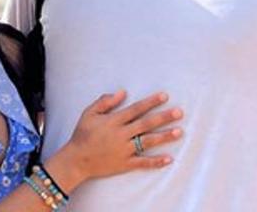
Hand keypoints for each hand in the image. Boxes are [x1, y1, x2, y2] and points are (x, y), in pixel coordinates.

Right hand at [57, 90, 182, 182]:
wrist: (76, 160)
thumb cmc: (82, 134)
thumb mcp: (89, 113)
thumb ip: (105, 102)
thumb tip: (122, 92)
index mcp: (113, 121)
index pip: (136, 109)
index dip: (151, 102)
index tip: (165, 96)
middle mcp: (121, 135)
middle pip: (146, 124)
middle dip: (163, 117)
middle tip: (179, 112)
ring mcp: (124, 150)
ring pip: (148, 142)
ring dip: (164, 137)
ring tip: (179, 131)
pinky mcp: (125, 164)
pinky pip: (143, 163)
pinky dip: (156, 161)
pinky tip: (169, 158)